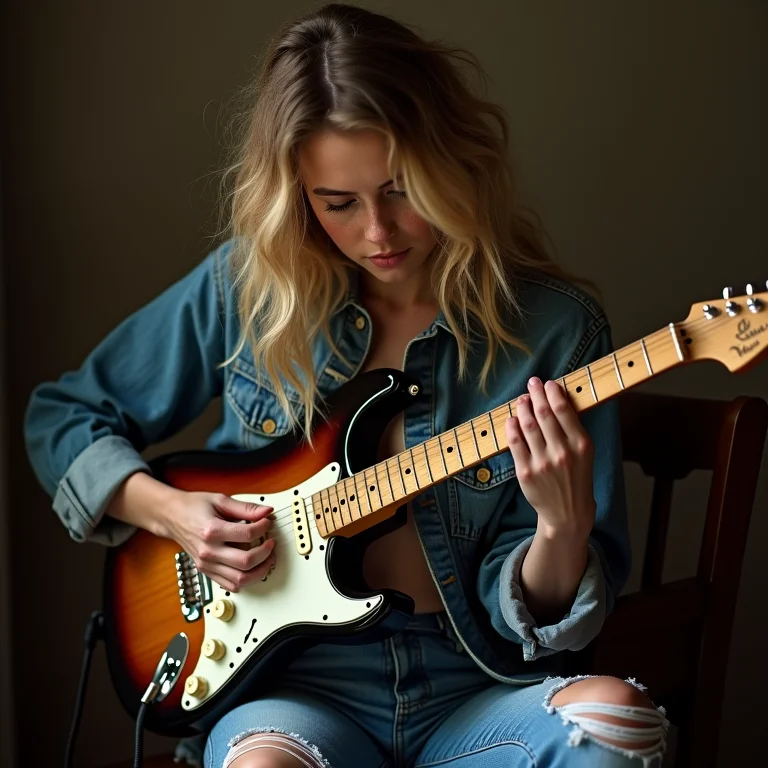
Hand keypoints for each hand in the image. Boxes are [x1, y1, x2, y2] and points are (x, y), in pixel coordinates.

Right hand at [162, 491, 275, 591]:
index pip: (247, 534)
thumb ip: (246, 508)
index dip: (264, 527)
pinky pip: (230, 585)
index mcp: (212, 530)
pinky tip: (252, 568)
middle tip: (271, 543)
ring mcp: (206, 564)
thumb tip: (267, 512)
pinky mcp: (206, 571)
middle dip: (266, 553)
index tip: (267, 522)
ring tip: (267, 558)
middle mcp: (208, 551)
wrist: (172, 517)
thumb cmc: (194, 507)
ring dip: (260, 571)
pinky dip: (246, 580)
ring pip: (240, 579)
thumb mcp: (220, 500)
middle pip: (246, 561)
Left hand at [504, 376, 595, 538]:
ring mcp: (543, 462)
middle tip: (532, 382)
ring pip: (528, 426)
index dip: (552, 392)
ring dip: (523, 408)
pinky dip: (512, 427)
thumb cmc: (576, 477)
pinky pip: (515, 443)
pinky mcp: (526, 472)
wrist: (567, 513)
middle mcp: (562, 452)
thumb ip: (572, 429)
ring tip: (522, 399)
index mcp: (581, 444)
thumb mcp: (584, 453)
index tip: (547, 383)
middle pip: (544, 414)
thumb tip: (556, 400)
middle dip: (536, 394)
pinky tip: (512, 419)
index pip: (563, 410)